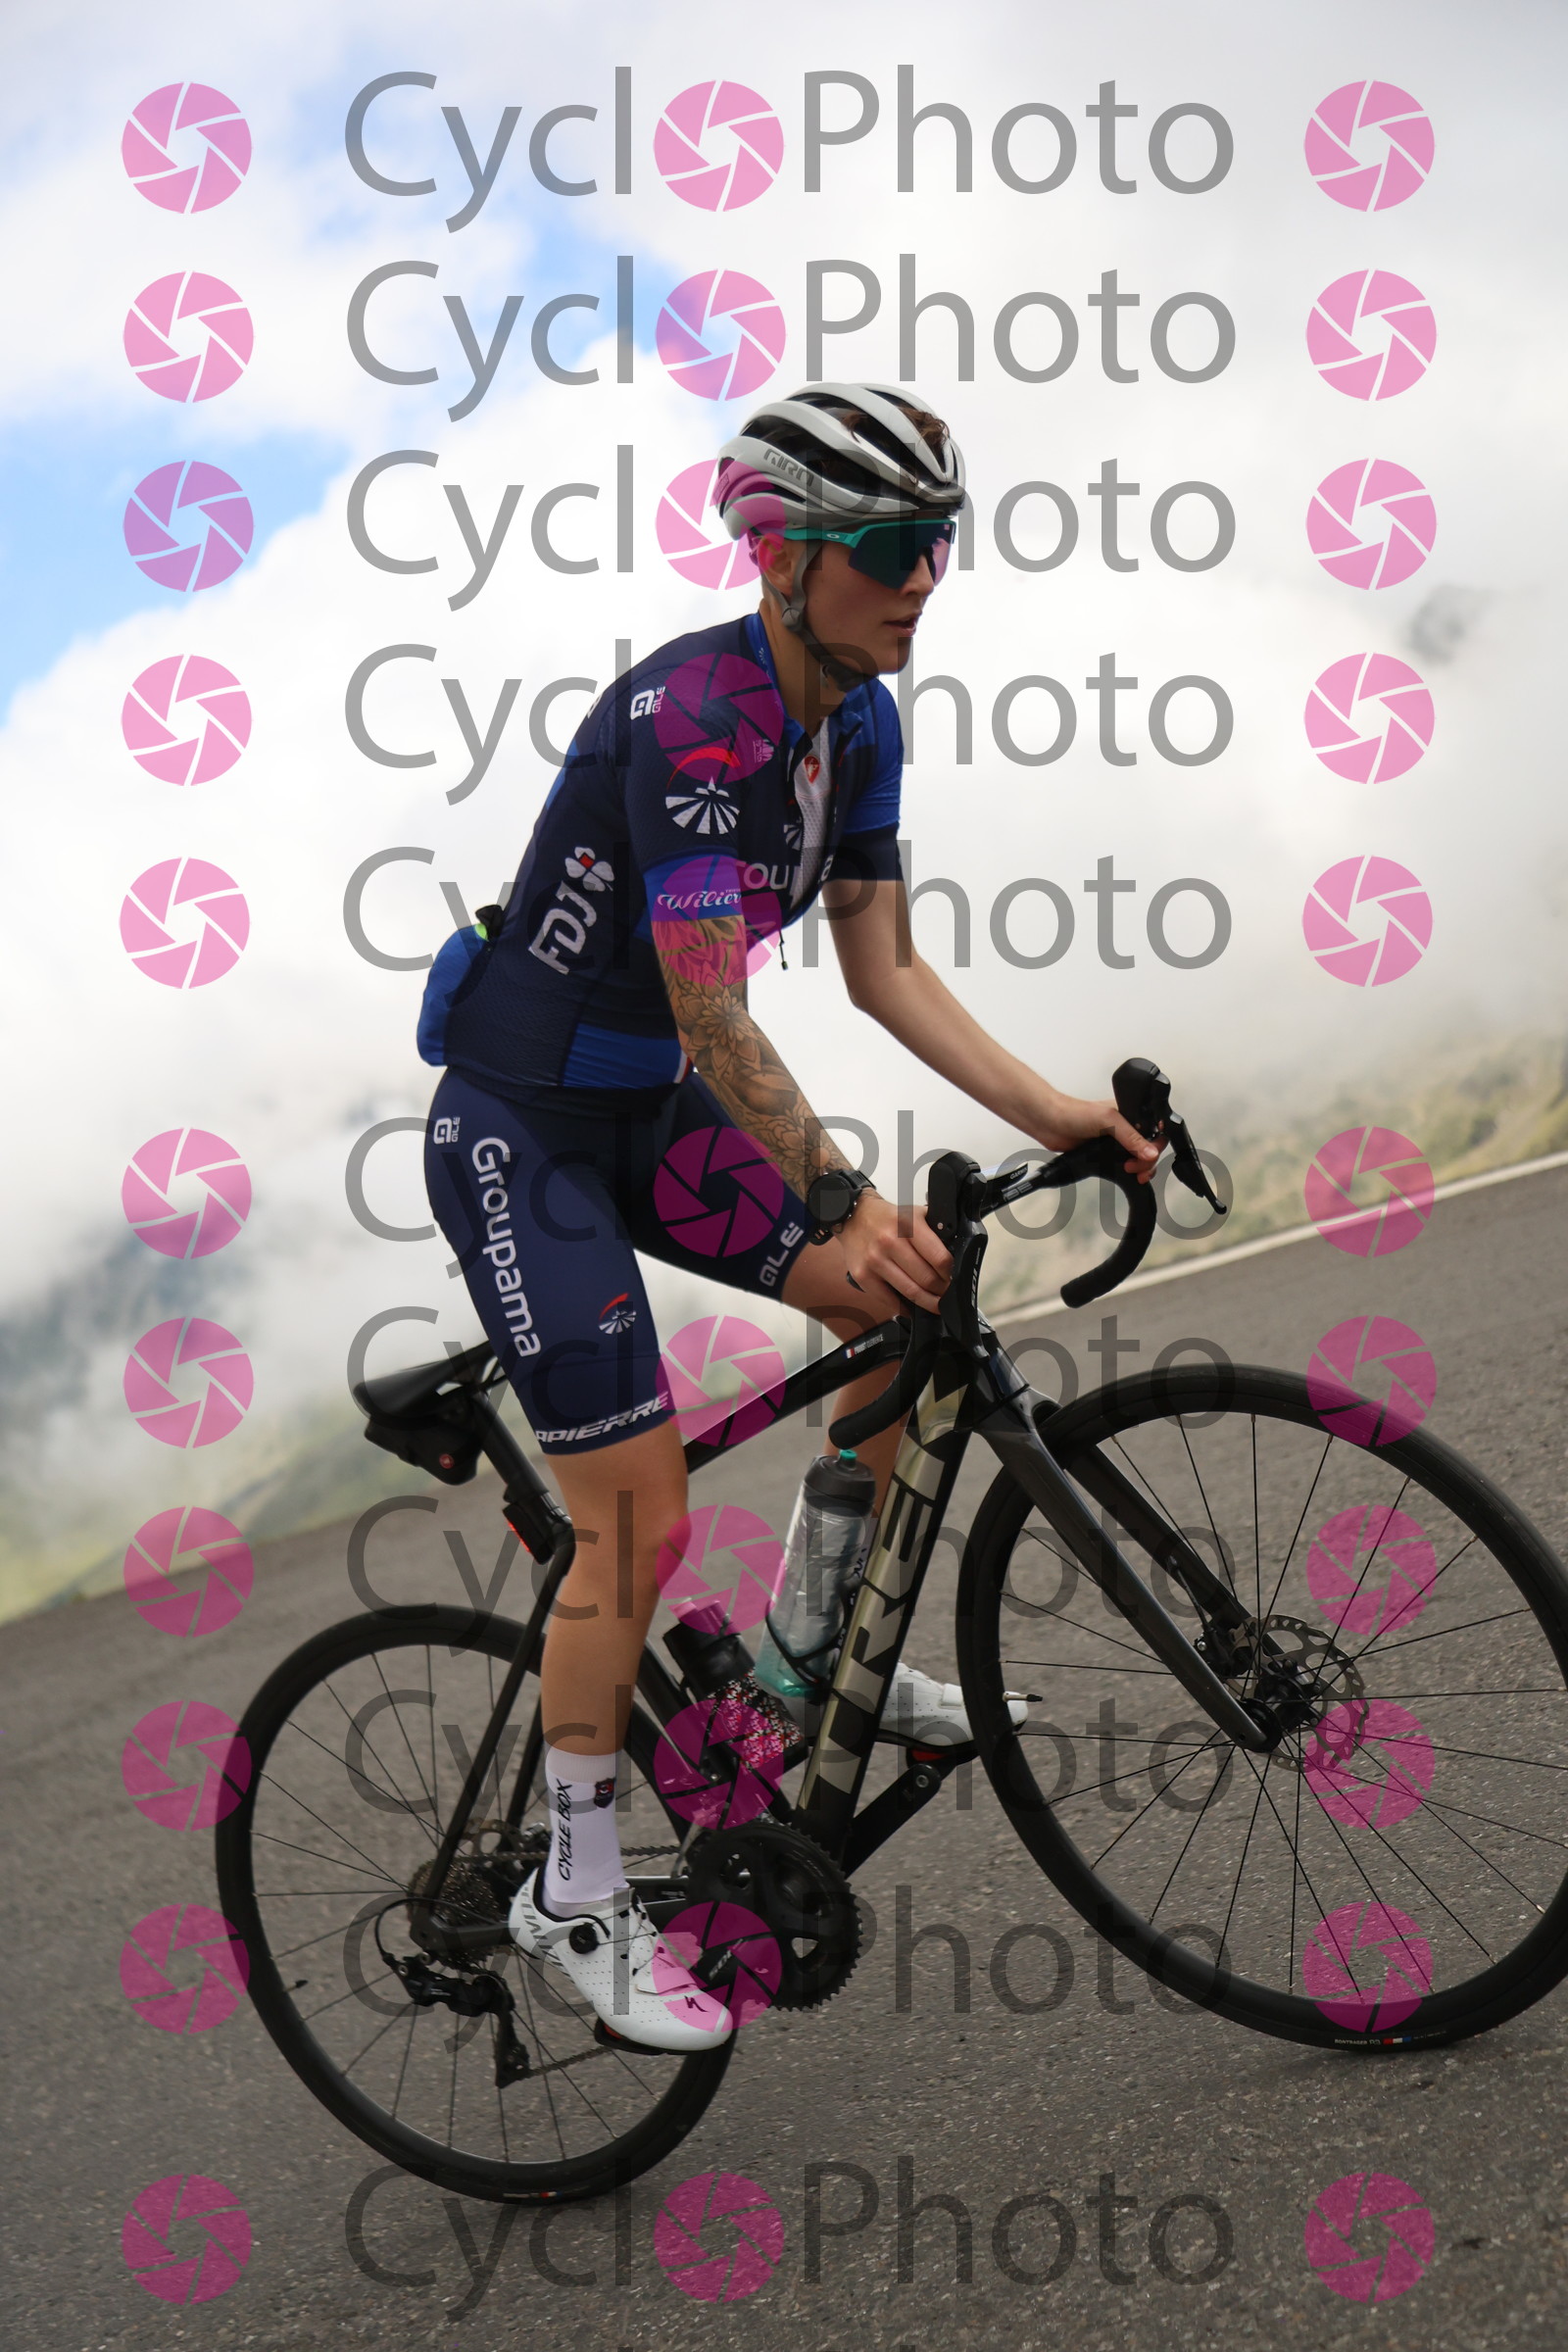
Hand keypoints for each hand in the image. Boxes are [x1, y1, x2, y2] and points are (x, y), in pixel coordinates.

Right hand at [838, 1192, 951, 1314]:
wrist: (853, 1217)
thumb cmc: (888, 1218)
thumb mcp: (914, 1214)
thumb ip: (934, 1231)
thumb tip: (956, 1253)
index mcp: (909, 1225)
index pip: (939, 1258)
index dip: (951, 1273)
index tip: (954, 1278)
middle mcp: (891, 1242)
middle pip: (927, 1279)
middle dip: (942, 1290)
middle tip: (947, 1294)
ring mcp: (875, 1261)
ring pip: (910, 1292)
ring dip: (927, 1302)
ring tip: (935, 1303)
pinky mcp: (863, 1276)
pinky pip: (889, 1300)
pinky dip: (904, 1308)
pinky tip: (912, 1307)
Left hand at [1027, 1091, 1161, 1183]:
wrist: (1049, 1122)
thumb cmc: (1074, 1112)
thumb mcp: (1108, 1121)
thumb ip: (1130, 1137)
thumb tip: (1150, 1152)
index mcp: (1131, 1114)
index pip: (1154, 1132)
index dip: (1155, 1147)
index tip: (1148, 1158)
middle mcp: (1125, 1128)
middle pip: (1148, 1148)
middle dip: (1147, 1161)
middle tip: (1135, 1169)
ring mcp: (1115, 1142)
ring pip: (1137, 1158)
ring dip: (1139, 1168)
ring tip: (1131, 1173)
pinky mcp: (1104, 1153)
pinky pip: (1121, 1164)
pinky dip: (1125, 1172)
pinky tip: (1124, 1174)